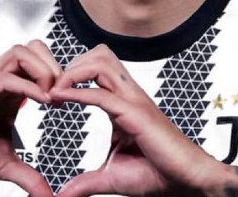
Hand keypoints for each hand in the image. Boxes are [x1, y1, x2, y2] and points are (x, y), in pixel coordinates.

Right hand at [0, 40, 60, 196]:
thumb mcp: (3, 165)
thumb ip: (28, 177)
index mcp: (9, 92)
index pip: (40, 62)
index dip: (60, 75)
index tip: (68, 102)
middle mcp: (0, 81)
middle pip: (34, 47)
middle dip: (56, 65)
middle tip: (63, 94)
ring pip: (21, 52)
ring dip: (43, 70)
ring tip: (52, 97)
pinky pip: (5, 78)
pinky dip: (28, 86)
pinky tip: (41, 103)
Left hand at [49, 45, 237, 196]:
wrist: (187, 182)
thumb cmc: (158, 174)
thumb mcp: (112, 176)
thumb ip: (86, 182)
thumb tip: (64, 195)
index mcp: (122, 103)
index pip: (95, 70)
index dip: (70, 76)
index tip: (50, 96)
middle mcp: (128, 95)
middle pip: (97, 55)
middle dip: (69, 64)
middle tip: (50, 88)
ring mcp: (133, 101)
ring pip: (100, 62)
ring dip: (72, 71)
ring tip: (55, 91)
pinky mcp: (136, 114)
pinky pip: (101, 94)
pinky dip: (77, 92)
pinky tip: (60, 98)